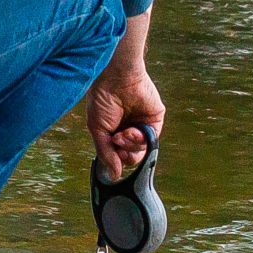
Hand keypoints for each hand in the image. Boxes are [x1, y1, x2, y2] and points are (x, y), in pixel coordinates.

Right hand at [85, 61, 164, 179]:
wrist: (115, 78)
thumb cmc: (101, 98)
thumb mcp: (97, 129)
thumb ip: (106, 153)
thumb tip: (113, 175)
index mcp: (114, 129)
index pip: (119, 153)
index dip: (116, 157)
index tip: (111, 149)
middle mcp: (129, 127)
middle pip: (132, 155)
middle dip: (124, 153)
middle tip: (117, 143)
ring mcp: (143, 124)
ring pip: (142, 149)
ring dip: (131, 145)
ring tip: (122, 133)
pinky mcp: (155, 118)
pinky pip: (152, 138)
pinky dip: (141, 139)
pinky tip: (131, 131)